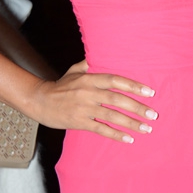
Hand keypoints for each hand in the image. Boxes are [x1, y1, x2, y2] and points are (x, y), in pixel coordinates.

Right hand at [30, 61, 157, 139]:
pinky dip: (115, 134)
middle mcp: (88, 92)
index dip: (133, 86)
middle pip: (117, 99)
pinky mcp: (79, 122)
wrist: (39, 101)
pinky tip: (129, 139)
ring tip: (146, 129)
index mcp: (89, 78)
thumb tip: (103, 53)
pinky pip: (100, 129)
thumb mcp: (74, 70)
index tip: (150, 92)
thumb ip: (90, 63)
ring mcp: (84, 108)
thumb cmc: (60, 86)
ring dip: (131, 123)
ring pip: (111, 116)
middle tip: (154, 114)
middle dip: (137, 107)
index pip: (115, 80)